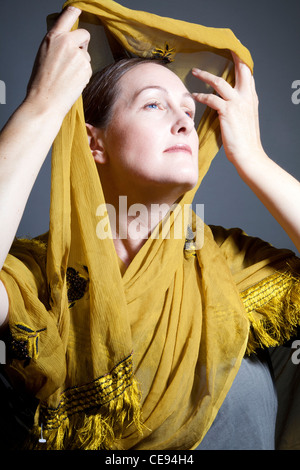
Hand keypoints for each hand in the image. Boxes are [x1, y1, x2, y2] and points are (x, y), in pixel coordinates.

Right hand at [25, 6, 91, 116]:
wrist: (45, 101)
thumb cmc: (42, 82)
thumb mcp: (44, 54)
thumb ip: (57, 44)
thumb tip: (70, 41)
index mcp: (53, 37)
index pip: (68, 16)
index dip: (75, 12)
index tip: (79, 10)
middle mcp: (67, 42)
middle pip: (84, 34)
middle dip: (83, 44)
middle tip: (74, 57)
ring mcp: (78, 55)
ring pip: (86, 54)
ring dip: (81, 63)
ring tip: (67, 76)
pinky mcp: (86, 68)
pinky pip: (88, 68)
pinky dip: (83, 74)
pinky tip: (72, 82)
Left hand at [192, 53, 265, 167]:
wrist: (248, 155)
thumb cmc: (244, 142)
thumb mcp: (245, 120)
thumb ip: (238, 108)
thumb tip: (225, 103)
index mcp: (252, 99)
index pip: (248, 75)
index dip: (241, 62)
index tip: (233, 53)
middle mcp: (246, 98)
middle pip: (240, 70)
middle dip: (232, 57)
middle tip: (221, 47)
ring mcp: (237, 103)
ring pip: (219, 82)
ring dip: (205, 75)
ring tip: (194, 71)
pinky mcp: (227, 112)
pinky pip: (211, 98)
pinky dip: (200, 96)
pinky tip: (193, 96)